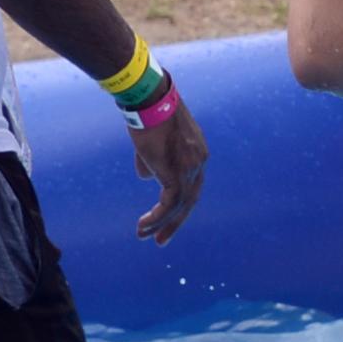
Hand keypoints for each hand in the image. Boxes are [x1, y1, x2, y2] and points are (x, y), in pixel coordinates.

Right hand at [129, 91, 207, 245]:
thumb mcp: (153, 142)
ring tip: (144, 235)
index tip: (167, 217)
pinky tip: (143, 226)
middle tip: (160, 240)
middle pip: (191, 199)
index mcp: (198, 153)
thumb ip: (152, 161)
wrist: (149, 101)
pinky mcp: (175, 171)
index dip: (180, 203)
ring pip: (181, 204)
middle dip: (176, 221)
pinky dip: (157, 217)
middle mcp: (199, 161)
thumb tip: (146, 177)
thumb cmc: (148, 116)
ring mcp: (189, 166)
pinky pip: (170, 202)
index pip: (193, 185)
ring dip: (162, 223)